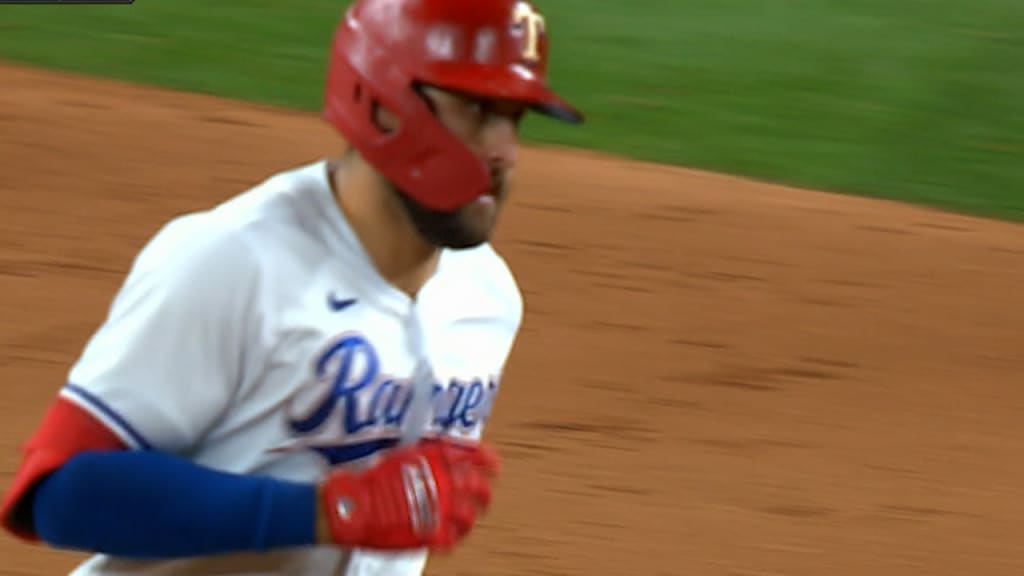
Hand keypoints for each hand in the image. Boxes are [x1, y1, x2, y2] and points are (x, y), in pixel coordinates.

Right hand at [318, 438, 499, 550]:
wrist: (352, 505)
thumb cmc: (371, 479)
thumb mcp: (403, 455)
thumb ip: (429, 455)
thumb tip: (446, 454)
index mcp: (437, 459)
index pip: (475, 456)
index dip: (489, 461)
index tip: (495, 467)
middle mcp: (443, 481)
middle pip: (480, 489)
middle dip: (485, 494)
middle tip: (483, 499)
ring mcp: (439, 509)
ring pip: (469, 517)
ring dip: (470, 520)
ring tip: (466, 523)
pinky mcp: (430, 534)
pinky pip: (452, 539)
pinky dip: (453, 538)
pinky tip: (448, 538)